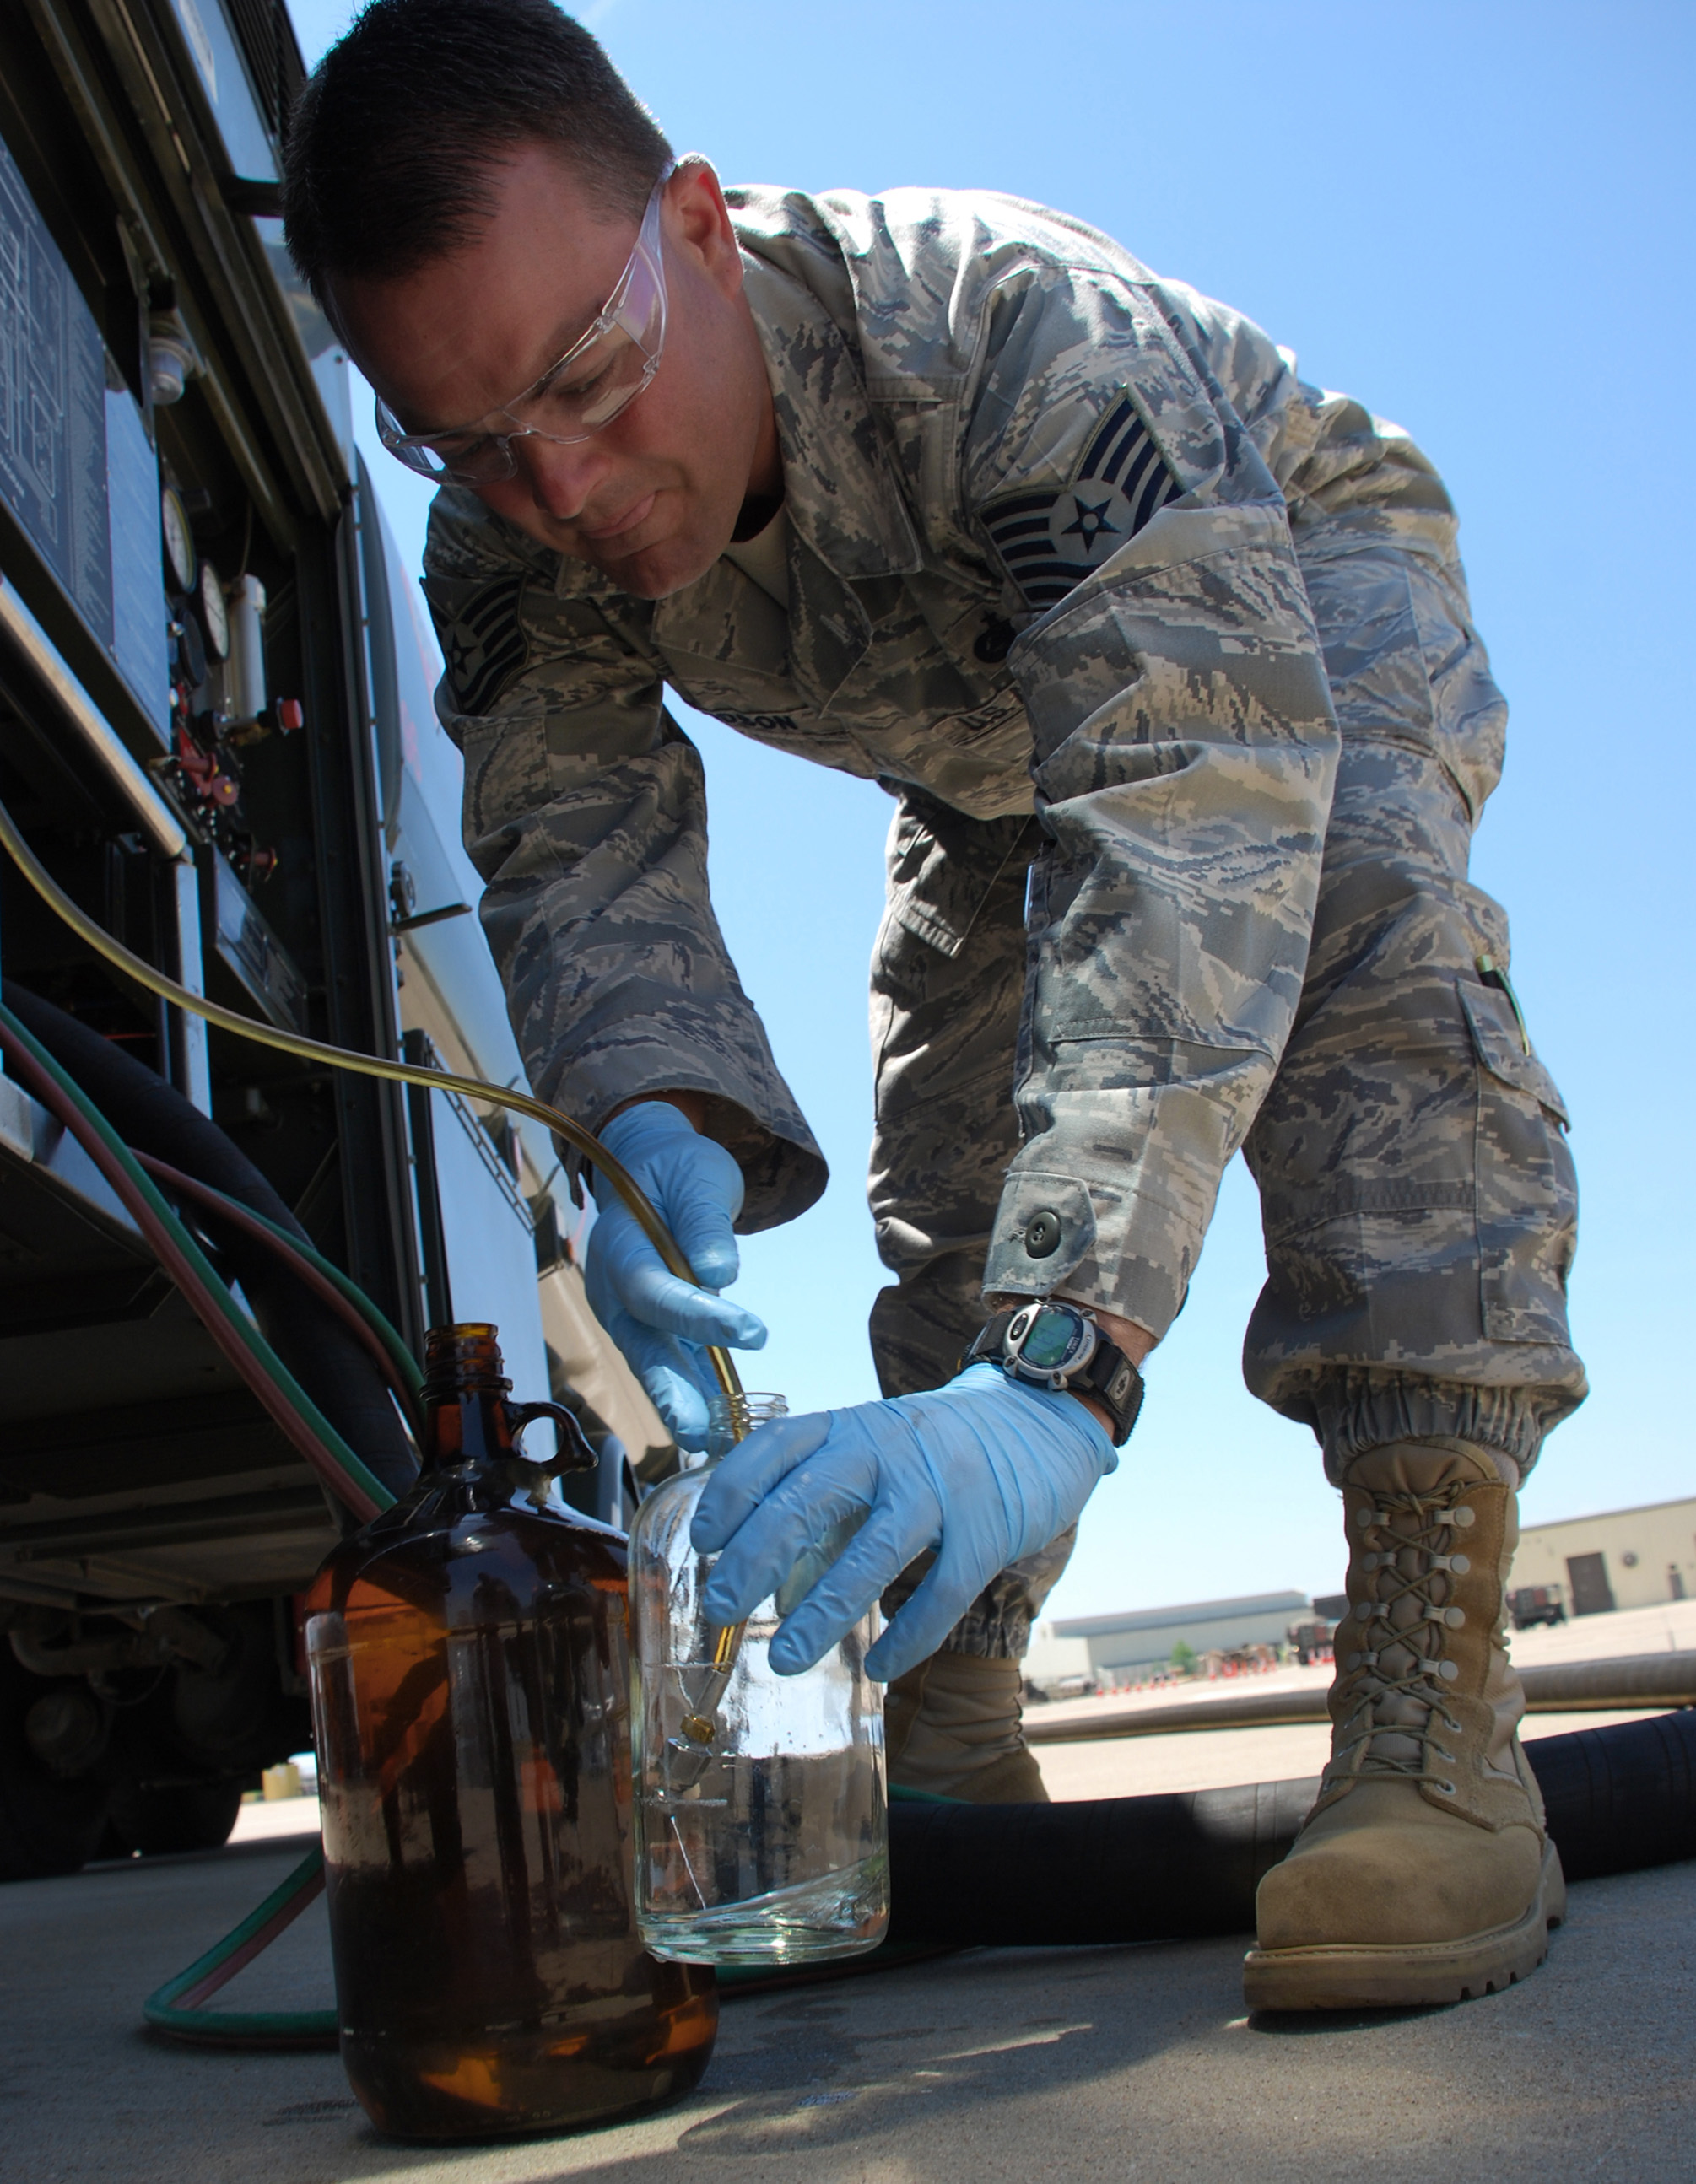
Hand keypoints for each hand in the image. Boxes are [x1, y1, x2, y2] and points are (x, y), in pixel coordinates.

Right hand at [584, 1100, 765, 1449]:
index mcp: (618, 1244)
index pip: (652, 1289)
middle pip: (640, 1343)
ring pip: (653, 1362)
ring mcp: (628, 1312)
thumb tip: (719, 1271)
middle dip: (670, 1388)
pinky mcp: (650, 1326)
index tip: (752, 1331)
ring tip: (713, 1441)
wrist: (654, 1168)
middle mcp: (613, 1287)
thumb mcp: (697, 1177)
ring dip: (682, 1401)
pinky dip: (695, 1389)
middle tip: (703, 1430)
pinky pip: (671, 1360)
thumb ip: (705, 1223)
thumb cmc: (677, 1168)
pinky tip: (720, 1422)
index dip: (698, 1314)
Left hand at [690, 1362, 1117, 1680]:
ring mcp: (940, 1487)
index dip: (732, 1492)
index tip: (704, 1540)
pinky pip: (943, 1591)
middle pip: (808, 1500)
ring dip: (821, 1611)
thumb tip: (769, 1587)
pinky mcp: (987, 1529)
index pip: (776, 1448)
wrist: (1040, 1418)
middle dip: (756, 1558)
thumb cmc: (939, 1447)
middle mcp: (887, 1448)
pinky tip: (879, 1667)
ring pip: (871, 1553)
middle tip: (720, 1608)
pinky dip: (909, 1636)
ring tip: (784, 1659)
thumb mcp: (876, 1451)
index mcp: (850, 1426)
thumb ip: (826, 1505)